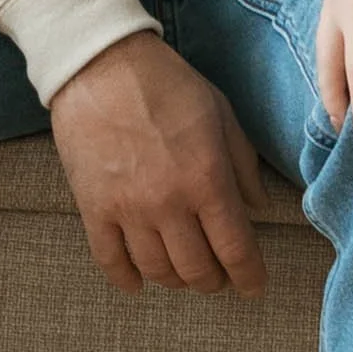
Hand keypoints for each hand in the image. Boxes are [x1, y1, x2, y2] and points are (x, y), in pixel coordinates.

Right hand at [49, 28, 267, 296]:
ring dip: (176, 280)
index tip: (255, 287)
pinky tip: (139, 281)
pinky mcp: (93, 208)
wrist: (102, 64)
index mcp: (207, 178)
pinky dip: (127, 280)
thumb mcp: (221, 114)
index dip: (249, 276)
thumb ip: (243, 164)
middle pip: (197, 270)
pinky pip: (110, 262)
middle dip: (214, 281)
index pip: (235, 249)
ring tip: (184, 273)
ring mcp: (128, 209)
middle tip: (219, 277)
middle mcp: (169, 202)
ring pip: (157, 271)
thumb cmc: (168, 84)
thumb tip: (259, 206)